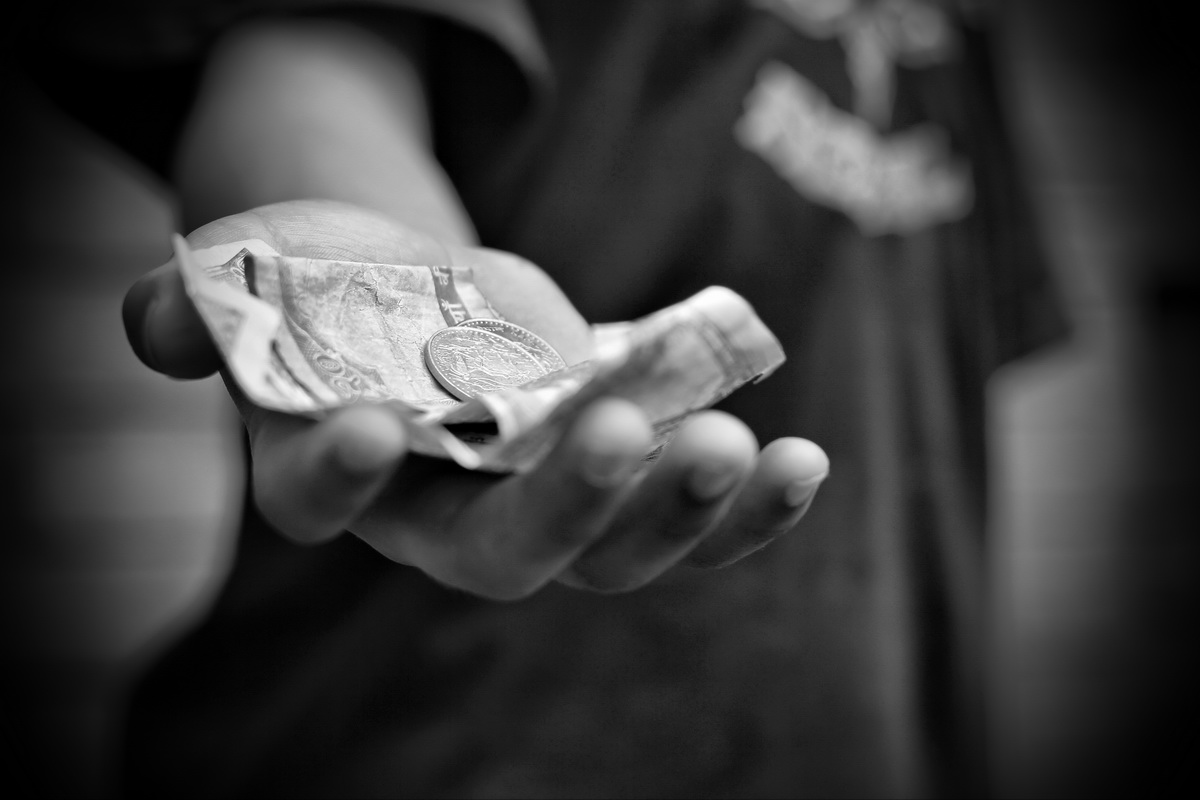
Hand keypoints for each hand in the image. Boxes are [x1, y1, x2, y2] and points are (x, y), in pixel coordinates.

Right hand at [124, 199, 828, 597]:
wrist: (419, 292)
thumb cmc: (327, 281)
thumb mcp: (252, 272)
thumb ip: (192, 307)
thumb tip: (152, 326)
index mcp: (339, 477)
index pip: (318, 507)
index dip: (336, 476)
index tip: (371, 424)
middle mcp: (445, 517)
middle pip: (500, 554)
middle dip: (562, 505)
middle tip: (617, 436)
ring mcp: (545, 508)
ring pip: (615, 551)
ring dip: (681, 509)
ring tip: (737, 446)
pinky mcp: (623, 480)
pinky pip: (689, 515)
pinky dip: (747, 503)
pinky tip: (799, 460)